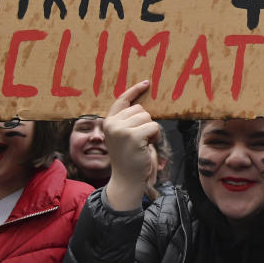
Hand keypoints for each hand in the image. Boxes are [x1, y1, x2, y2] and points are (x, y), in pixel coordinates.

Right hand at [103, 81, 160, 210]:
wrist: (126, 179)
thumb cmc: (128, 157)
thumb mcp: (123, 136)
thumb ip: (127, 121)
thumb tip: (143, 105)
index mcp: (108, 122)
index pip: (122, 100)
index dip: (135, 90)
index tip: (146, 83)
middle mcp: (112, 123)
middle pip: (140, 109)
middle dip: (145, 122)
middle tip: (140, 139)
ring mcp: (121, 129)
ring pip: (147, 117)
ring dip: (151, 130)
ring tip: (143, 143)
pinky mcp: (133, 136)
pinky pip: (153, 126)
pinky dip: (155, 136)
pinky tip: (147, 146)